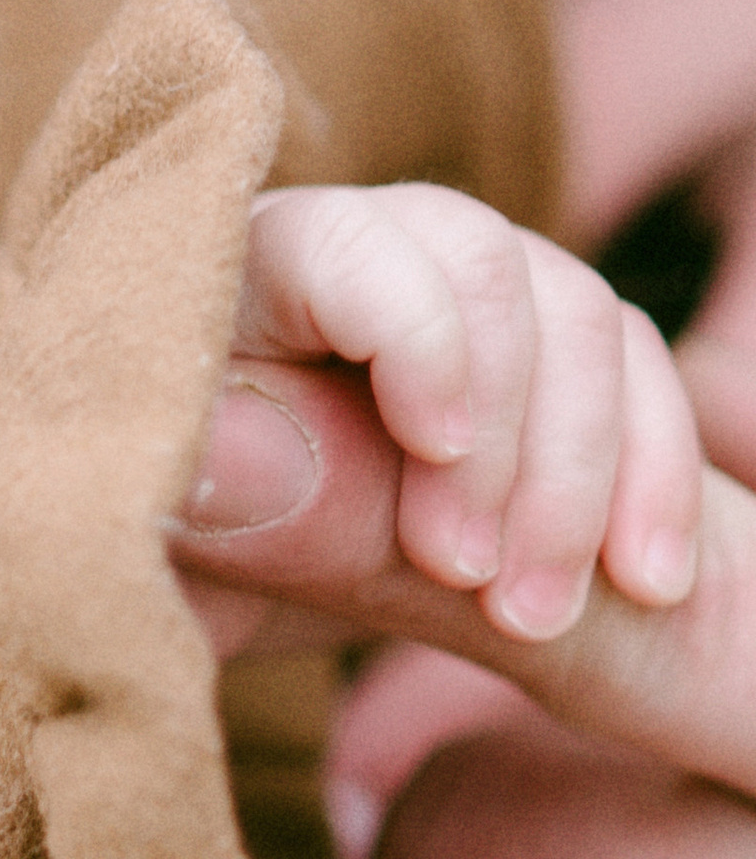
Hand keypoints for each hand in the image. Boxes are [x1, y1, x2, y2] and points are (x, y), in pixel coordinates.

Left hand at [232, 181, 700, 641]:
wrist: (270, 602)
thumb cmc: (207, 584)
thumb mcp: (213, 580)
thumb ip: (230, 512)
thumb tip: (215, 453)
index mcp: (227, 282)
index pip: (332, 241)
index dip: (410, 330)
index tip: (441, 452)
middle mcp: (345, 250)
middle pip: (473, 257)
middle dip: (502, 433)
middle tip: (475, 583)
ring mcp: (455, 287)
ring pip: (570, 310)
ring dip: (576, 474)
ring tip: (534, 616)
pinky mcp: (541, 340)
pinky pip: (630, 359)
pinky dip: (650, 472)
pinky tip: (644, 580)